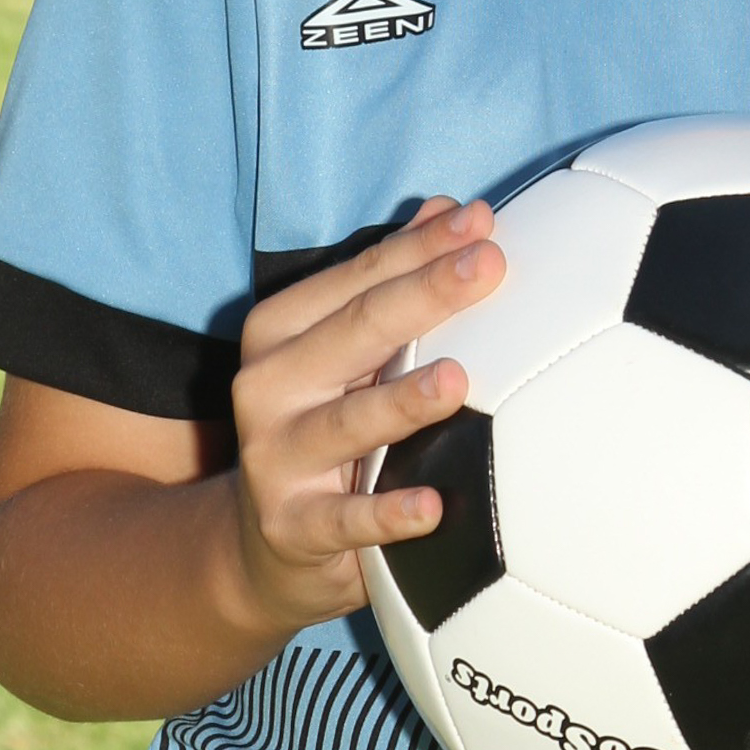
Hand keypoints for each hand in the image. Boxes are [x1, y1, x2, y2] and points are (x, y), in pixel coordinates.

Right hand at [225, 197, 504, 639]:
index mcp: (281, 329)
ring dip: (403, 401)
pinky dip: (387, 513)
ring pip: (347, 421)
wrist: (260, 540)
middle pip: (357, 330)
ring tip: (456, 379)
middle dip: (425, 294)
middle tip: (489, 265)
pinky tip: (432, 506)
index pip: (361, 277)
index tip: (480, 222)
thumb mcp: (345, 351)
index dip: (421, 246)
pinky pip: (346, 519)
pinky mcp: (291, 525)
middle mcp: (269, 384)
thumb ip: (389, 281)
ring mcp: (276, 456)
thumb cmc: (323, 421)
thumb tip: (450, 210)